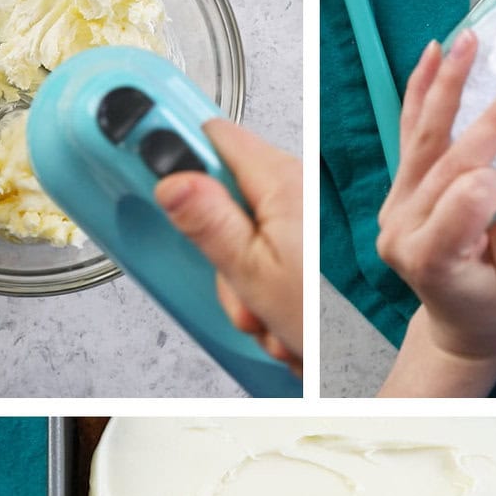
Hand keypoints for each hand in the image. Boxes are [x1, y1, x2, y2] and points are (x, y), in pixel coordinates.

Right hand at [154, 120, 302, 375]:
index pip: (212, 136)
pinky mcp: (300, 245)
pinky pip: (260, 256)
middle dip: (215, 247)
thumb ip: (208, 221)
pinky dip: (260, 290)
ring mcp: (298, 219)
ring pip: (238, 235)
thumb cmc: (316, 316)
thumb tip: (172, 180)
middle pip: (220, 195)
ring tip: (262, 310)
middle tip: (232, 282)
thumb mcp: (250, 271)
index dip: (176, 152)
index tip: (145, 165)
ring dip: (239, 281)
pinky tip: (274, 314)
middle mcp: (293, 191)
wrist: (350, 359)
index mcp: (281, 182)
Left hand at [375, 31, 495, 397]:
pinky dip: (421, 95)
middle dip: (490, 119)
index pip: (467, 198)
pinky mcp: (398, 193)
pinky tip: (431, 57)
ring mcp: (393, 209)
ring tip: (468, 41)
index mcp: (430, 258)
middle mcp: (401, 230)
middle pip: (449, 162)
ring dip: (447, 86)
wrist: (461, 324)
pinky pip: (409, 138)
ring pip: (422, 139)